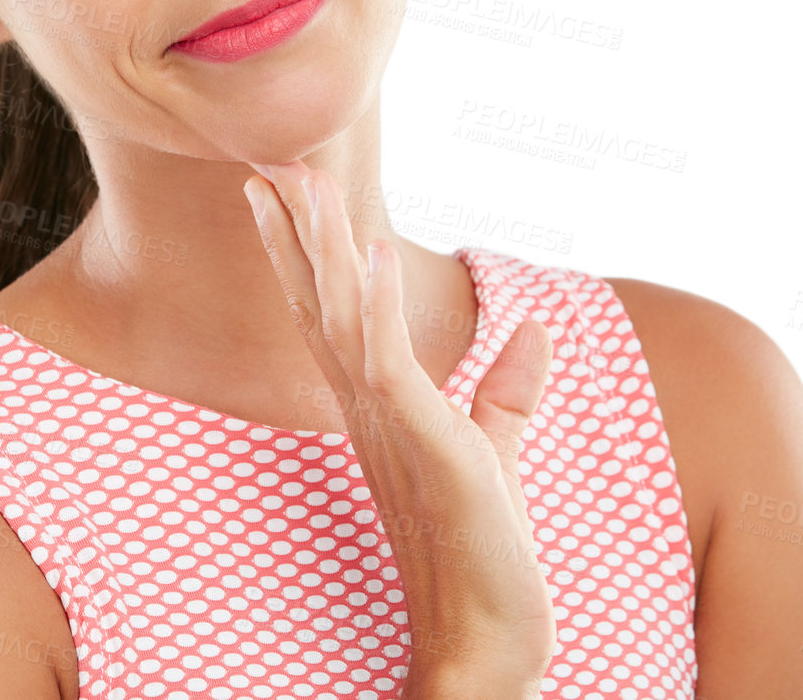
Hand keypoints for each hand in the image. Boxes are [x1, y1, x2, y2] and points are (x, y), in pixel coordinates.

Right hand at [242, 158, 556, 691]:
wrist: (485, 639)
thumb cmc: (482, 553)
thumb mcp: (494, 449)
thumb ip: (507, 389)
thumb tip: (534, 328)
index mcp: (373, 404)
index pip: (326, 311)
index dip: (299, 250)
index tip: (278, 190)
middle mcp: (364, 407)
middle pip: (318, 301)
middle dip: (294, 231)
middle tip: (269, 162)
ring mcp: (387, 423)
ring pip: (339, 318)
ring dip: (320, 248)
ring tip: (303, 183)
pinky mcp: (422, 442)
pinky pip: (388, 364)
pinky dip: (374, 306)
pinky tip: (366, 254)